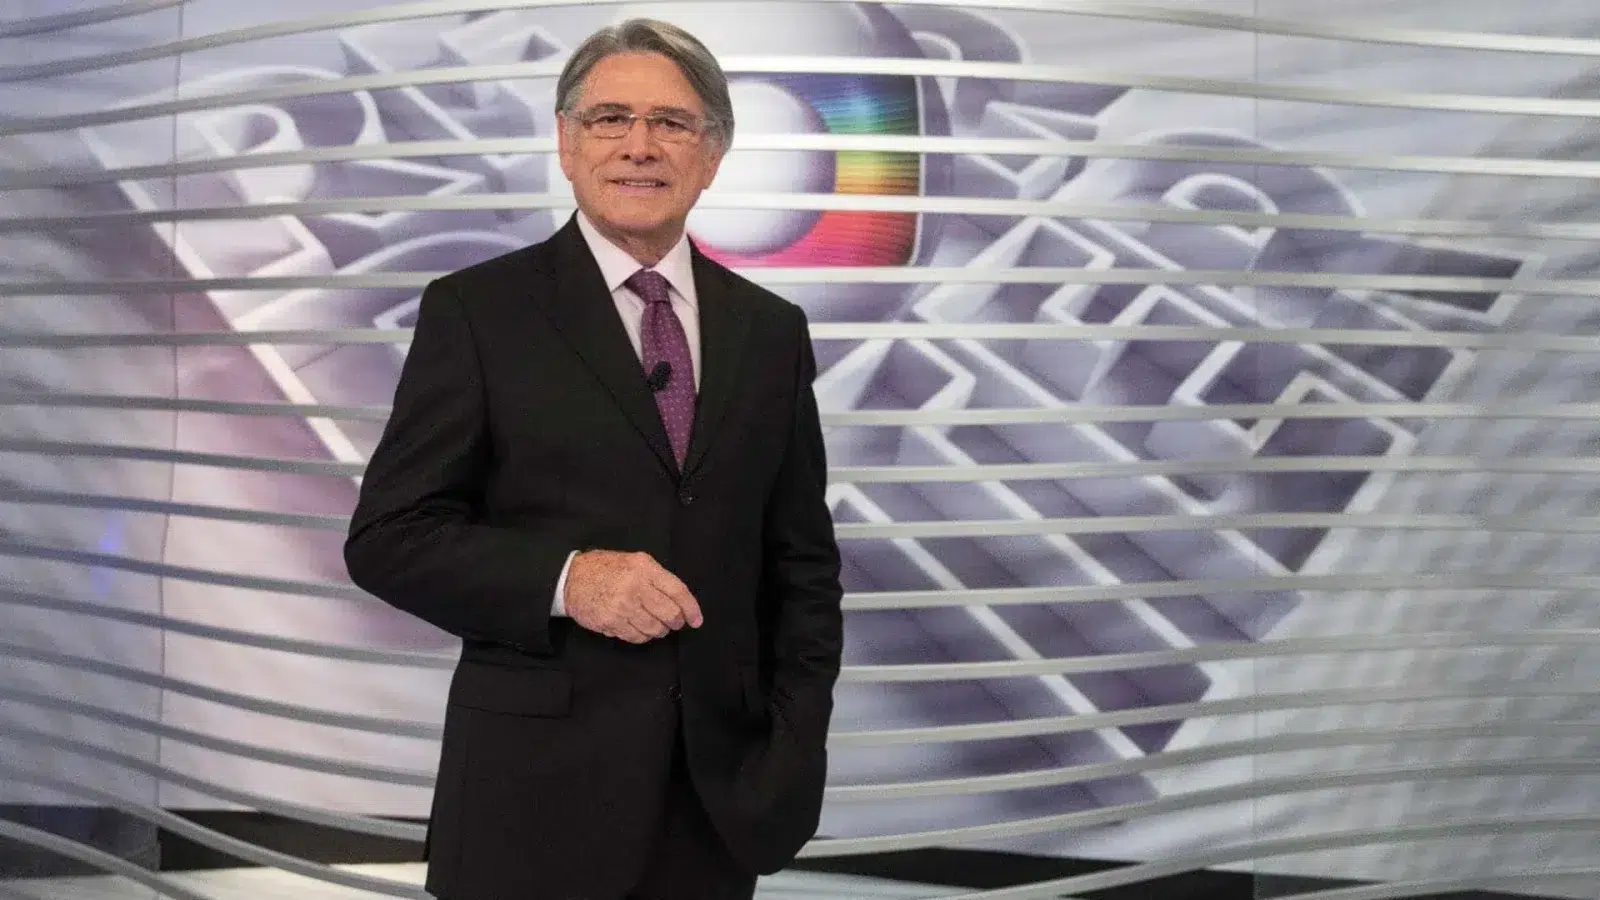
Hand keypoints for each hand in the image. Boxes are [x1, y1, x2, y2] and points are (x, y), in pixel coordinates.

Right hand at [563, 550, 703, 642]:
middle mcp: (636, 587)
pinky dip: (643, 637)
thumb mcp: (634, 561)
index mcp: (645, 568)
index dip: (691, 608)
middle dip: (676, 622)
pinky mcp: (611, 622)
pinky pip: (637, 637)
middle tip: (674, 623)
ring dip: (659, 630)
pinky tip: (640, 629)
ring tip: (656, 625)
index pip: (678, 591)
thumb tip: (679, 601)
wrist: (571, 578)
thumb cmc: (605, 568)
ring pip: (655, 629)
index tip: (696, 620)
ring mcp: (623, 606)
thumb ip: (656, 577)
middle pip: (669, 613)